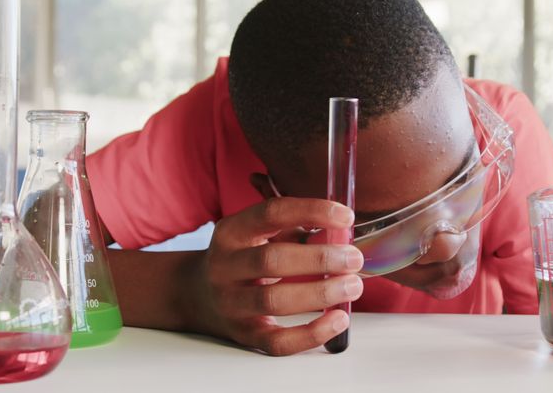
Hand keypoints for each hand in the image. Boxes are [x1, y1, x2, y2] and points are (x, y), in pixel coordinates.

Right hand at [189, 196, 363, 355]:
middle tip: (354, 258)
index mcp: (231, 232)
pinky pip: (277, 342)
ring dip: (320, 293)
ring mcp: (231, 303)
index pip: (271, 213)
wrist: (198, 296)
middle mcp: (225, 266)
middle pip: (272, 260)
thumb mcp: (257, 234)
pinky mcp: (243, 335)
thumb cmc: (243, 258)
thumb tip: (340, 232)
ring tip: (353, 287)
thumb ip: (295, 228)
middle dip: (320, 258)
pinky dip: (311, 334)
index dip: (312, 211)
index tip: (346, 216)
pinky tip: (338, 320)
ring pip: (274, 300)